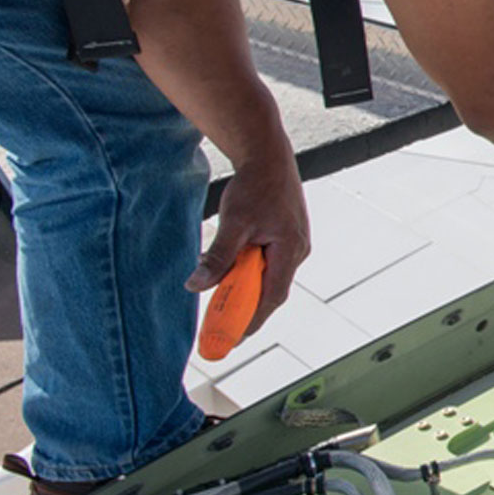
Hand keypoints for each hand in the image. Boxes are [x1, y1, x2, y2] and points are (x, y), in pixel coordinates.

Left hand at [185, 158, 309, 337]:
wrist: (268, 157)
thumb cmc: (257, 186)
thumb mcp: (234, 223)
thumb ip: (217, 257)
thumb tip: (197, 284)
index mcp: (290, 250)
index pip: (272, 296)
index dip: (251, 319)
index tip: (232, 337)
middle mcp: (296, 251)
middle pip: (271, 291)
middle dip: (246, 308)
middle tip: (220, 324)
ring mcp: (293, 244)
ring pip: (268, 277)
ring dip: (245, 288)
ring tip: (220, 296)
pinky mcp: (285, 237)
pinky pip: (268, 264)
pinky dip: (248, 273)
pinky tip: (230, 271)